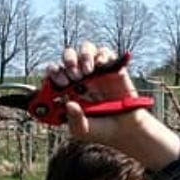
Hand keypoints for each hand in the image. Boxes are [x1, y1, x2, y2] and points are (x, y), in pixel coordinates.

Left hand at [50, 43, 178, 165]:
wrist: (125, 130)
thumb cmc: (100, 129)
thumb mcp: (82, 130)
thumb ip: (73, 120)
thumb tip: (68, 104)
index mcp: (67, 89)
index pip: (54, 73)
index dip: (53, 73)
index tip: (59, 82)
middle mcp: (80, 77)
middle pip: (67, 56)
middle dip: (68, 61)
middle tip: (74, 76)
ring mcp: (96, 71)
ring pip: (85, 49)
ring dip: (83, 56)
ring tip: (88, 72)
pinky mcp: (112, 68)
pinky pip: (104, 52)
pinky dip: (101, 55)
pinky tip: (100, 67)